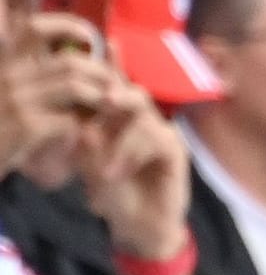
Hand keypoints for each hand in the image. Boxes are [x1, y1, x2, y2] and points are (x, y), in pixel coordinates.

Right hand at [0, 15, 113, 176]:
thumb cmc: (0, 127)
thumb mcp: (11, 93)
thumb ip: (35, 77)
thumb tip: (76, 60)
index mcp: (7, 63)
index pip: (34, 28)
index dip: (66, 25)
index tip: (90, 36)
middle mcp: (10, 76)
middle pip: (69, 62)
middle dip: (101, 72)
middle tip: (116, 85)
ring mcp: (17, 100)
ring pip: (74, 87)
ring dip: (99, 98)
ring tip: (111, 108)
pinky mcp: (26, 126)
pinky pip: (69, 119)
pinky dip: (86, 124)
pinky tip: (90, 132)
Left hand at [73, 74, 189, 258]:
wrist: (138, 226)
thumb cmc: (112, 193)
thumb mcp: (88, 163)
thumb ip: (84, 139)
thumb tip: (80, 122)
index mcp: (119, 118)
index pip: (114, 86)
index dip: (111, 66)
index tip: (105, 48)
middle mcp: (142, 121)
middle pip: (133, 92)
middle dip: (117, 91)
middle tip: (104, 98)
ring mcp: (162, 134)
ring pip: (143, 116)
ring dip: (120, 143)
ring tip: (105, 173)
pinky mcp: (176, 151)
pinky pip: (157, 138)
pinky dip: (133, 154)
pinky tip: (120, 172)